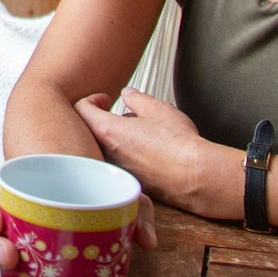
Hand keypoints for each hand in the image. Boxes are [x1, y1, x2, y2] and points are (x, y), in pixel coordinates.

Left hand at [75, 86, 235, 219]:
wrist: (195, 176)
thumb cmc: (177, 142)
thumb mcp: (156, 108)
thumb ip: (136, 98)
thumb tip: (127, 94)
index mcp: (107, 131)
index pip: (81, 110)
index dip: (92, 100)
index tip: (106, 99)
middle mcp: (106, 153)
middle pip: (90, 131)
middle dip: (102, 119)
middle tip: (120, 114)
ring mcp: (117, 170)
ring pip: (105, 149)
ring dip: (115, 137)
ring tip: (138, 131)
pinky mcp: (129, 182)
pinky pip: (118, 165)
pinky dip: (125, 154)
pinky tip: (146, 151)